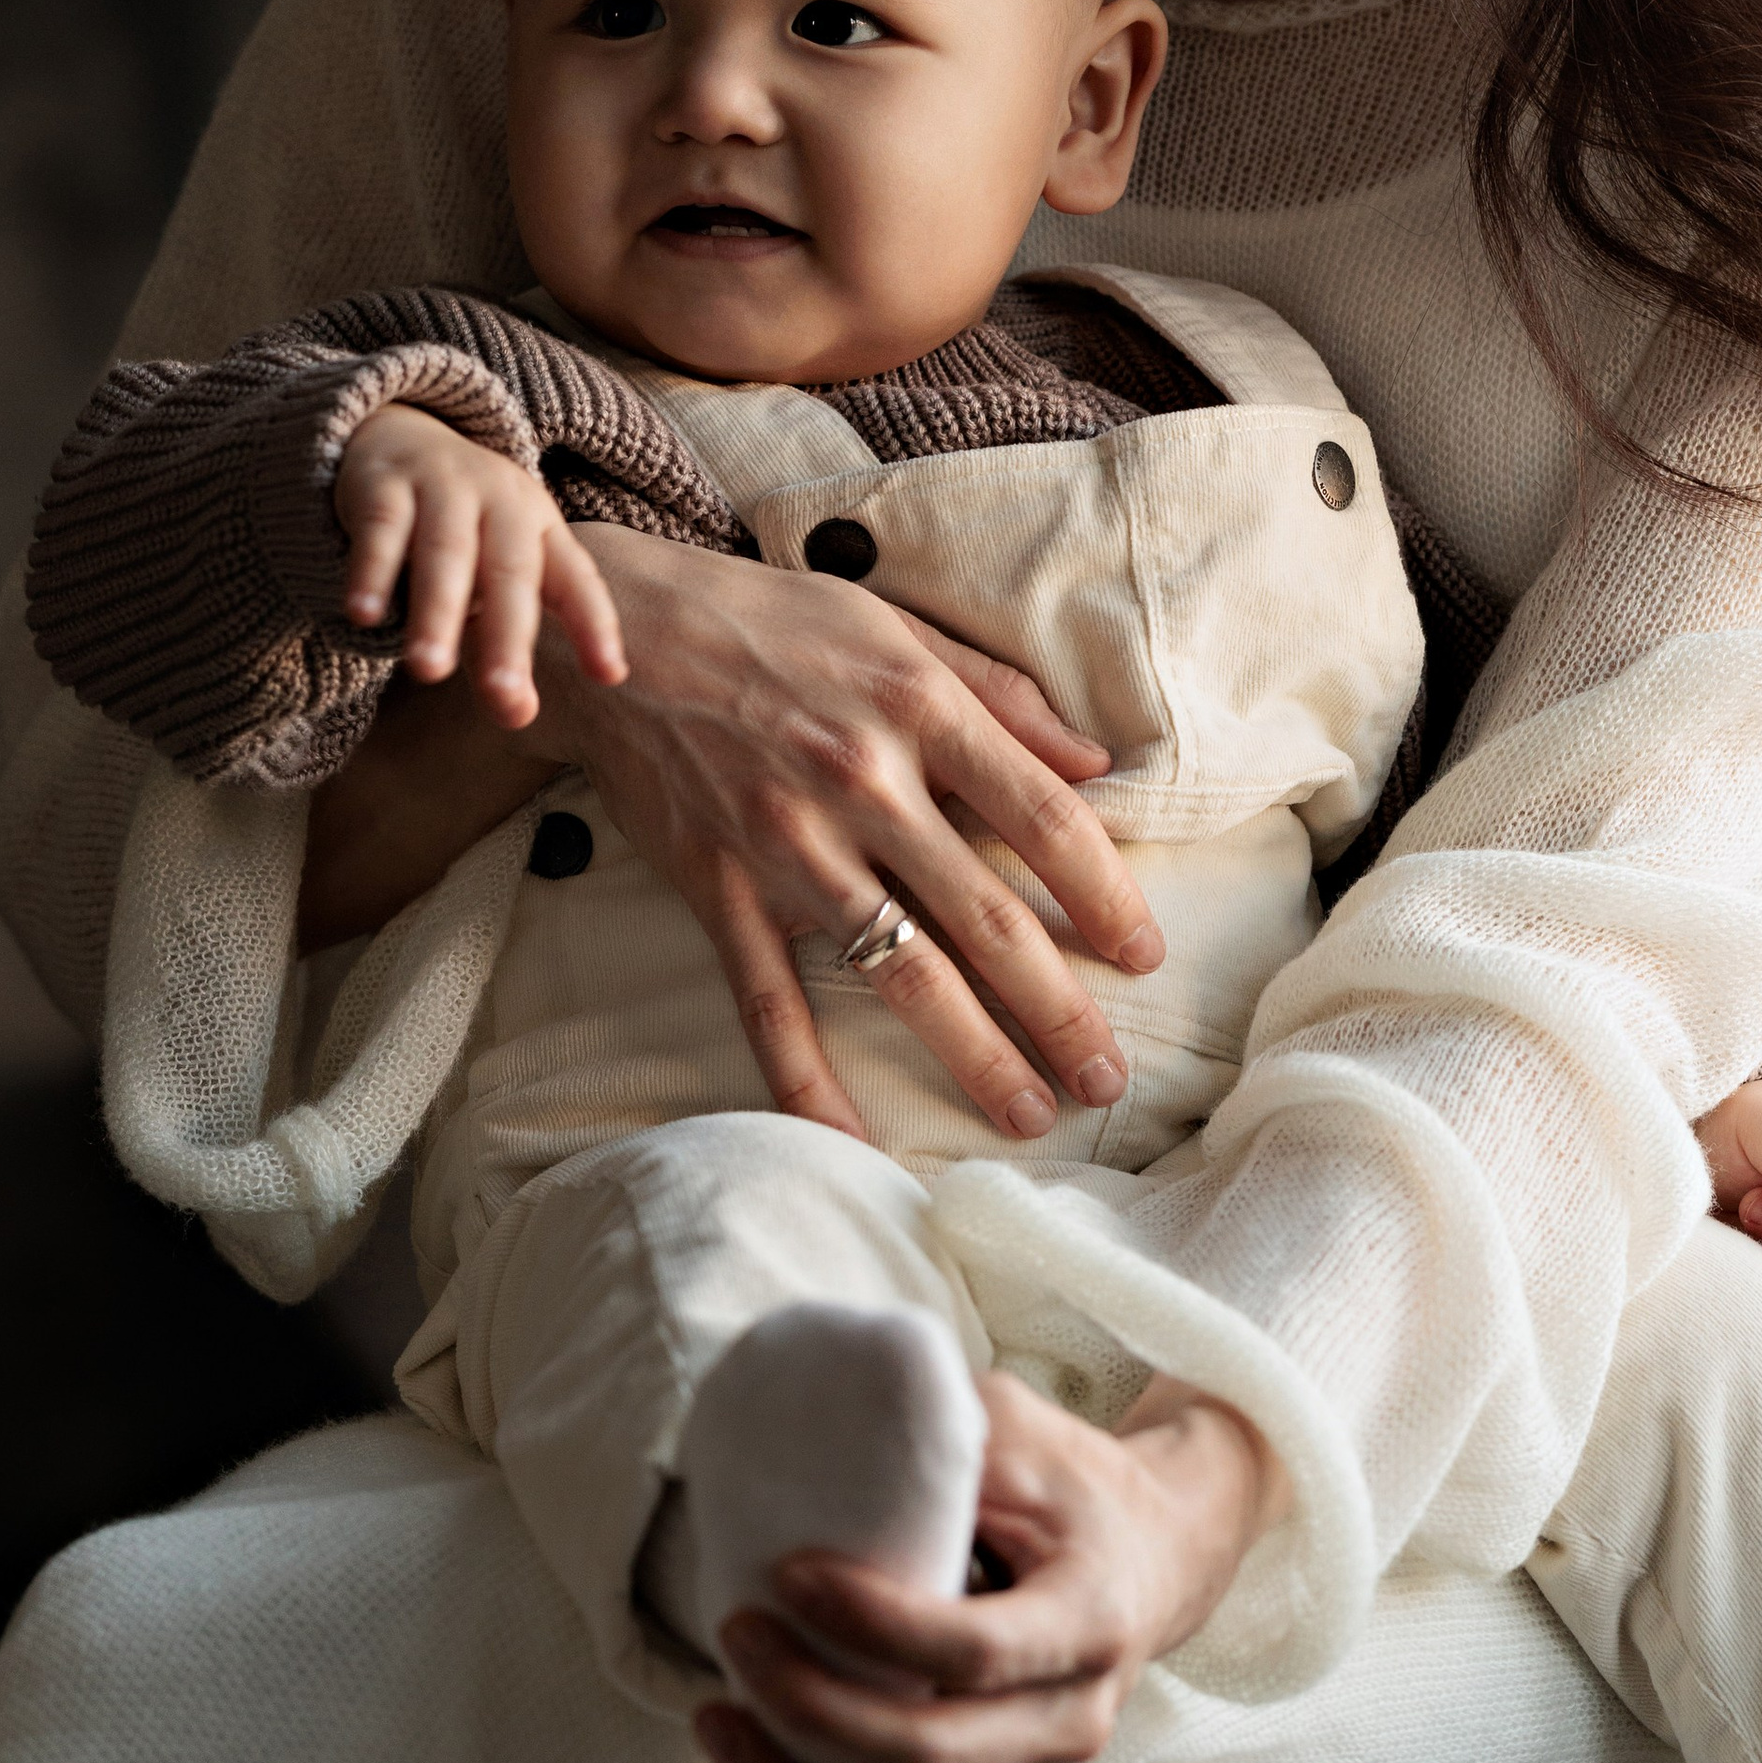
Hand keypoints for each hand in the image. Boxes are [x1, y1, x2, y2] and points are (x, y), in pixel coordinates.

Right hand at [335, 405, 625, 723]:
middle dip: (508, 637)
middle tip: (505, 695)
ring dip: (438, 612)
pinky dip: (372, 572)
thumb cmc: (460, 527)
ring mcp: (443, 487)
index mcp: (539, 527)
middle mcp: (500, 503)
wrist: (397, 433)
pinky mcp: (384, 484)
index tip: (610, 676)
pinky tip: (364, 615)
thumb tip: (517, 716)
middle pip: (510, 572)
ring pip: (446, 553)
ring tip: (429, 670)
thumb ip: (499, 645)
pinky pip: (381, 529)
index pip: (575, 578)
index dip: (594, 624)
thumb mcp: (488, 577)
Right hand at [537, 526, 1162, 1144]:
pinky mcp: (722, 889)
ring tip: (1030, 1112)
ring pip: (900, 970)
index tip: (1144, 954)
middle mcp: (864, 782)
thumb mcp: (901, 627)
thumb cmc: (773, 621)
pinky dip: (807, 1080)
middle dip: (1059, 1007)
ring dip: (974, 1052)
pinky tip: (853, 1141)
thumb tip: (1097, 762)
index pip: (1044, 817)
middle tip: (1108, 1076)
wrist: (617, 632)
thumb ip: (1002, 697)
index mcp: (920, 708)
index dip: (1106, 894)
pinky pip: (769, 1003)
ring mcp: (789, 845)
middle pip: (987, 915)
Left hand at [694, 1373, 1283, 1762]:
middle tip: (735, 1630)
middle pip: (925, 1751)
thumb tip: (826, 1423)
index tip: (787, 1573)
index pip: (974, 1651)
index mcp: (1091, 1620)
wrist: (1153, 1558)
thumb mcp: (1024, 1432)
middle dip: (809, 1702)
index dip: (872, 1624)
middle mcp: (1072, 1719)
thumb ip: (945, 1433)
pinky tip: (748, 1748)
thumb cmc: (1072, 1482)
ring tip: (715, 1717)